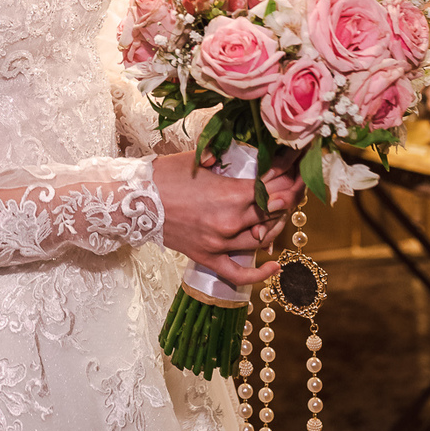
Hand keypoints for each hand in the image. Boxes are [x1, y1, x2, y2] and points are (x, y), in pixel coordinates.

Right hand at [149, 149, 304, 287]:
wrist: (135, 200)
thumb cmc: (165, 175)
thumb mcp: (200, 159)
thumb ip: (229, 160)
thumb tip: (252, 156)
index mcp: (231, 194)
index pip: (273, 189)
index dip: (288, 179)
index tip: (295, 170)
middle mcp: (231, 222)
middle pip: (273, 211)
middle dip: (287, 197)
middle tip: (294, 186)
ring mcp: (220, 243)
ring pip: (262, 238)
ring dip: (276, 224)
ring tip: (280, 212)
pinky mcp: (208, 257)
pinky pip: (239, 274)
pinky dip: (260, 274)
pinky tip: (276, 266)